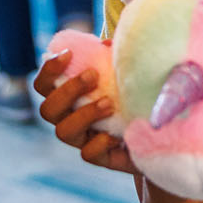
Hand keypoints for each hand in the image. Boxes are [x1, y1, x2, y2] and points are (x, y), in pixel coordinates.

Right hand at [35, 48, 135, 173]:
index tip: (68, 54)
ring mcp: (83, 140)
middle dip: (68, 90)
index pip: (44, 85)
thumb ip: (112, 58)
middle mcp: (69, 119)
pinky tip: (116, 135)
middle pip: (47, 109)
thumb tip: (107, 44)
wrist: (158, 133)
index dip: (49, 69)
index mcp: (69, 97)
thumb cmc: (134, 95)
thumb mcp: (124, 73)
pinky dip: (99, 143)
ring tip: (109, 103)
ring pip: (63, 132)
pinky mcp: (101, 158)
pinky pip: (88, 154)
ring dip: (84, 114)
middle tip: (92, 76)